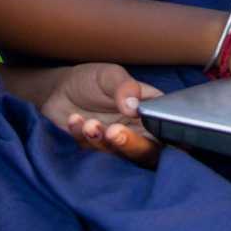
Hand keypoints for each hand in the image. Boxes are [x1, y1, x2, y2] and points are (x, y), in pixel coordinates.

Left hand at [35, 63, 163, 166]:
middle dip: (131, 145)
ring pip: (119, 155)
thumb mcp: (109, 75)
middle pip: (148, 151)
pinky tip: (74, 119)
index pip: (169, 129)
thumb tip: (134, 107)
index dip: (170, 139)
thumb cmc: (92, 79)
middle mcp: (138, 130)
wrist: (59, 89)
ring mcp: (117, 143)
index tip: (151, 134)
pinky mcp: (96, 151)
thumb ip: (125, 87)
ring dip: (102, 141)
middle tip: (114, 131)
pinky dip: (82, 137)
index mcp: (151, 111)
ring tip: (88, 123)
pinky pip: (92, 152)